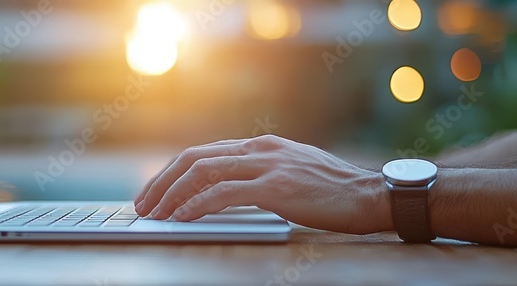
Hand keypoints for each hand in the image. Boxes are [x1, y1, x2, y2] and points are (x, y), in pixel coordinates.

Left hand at [133, 135, 391, 234]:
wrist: (372, 195)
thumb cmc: (335, 192)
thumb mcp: (293, 173)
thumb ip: (262, 176)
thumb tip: (227, 192)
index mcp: (262, 146)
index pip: (204, 153)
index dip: (173, 173)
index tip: (156, 193)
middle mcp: (260, 149)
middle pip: (194, 158)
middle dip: (162, 182)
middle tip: (144, 205)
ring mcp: (267, 165)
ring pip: (202, 173)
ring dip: (172, 195)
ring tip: (156, 214)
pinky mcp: (275, 187)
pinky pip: (222, 194)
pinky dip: (196, 205)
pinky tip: (182, 218)